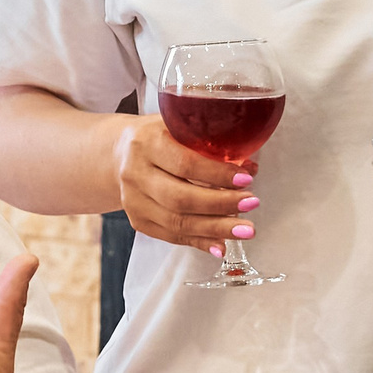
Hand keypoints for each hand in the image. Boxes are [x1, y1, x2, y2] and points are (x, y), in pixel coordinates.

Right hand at [111, 116, 259, 254]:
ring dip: (216, 228)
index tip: (246, 178)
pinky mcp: (138, 221)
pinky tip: (221, 245)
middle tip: (251, 203)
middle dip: (221, 204)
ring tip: (245, 230)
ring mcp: (134, 201)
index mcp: (147, 143)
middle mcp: (135, 173)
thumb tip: (249, 168)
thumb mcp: (179, 128)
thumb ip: (209, 144)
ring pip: (177, 222)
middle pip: (180, 198)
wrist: (120, 154)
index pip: (185, 164)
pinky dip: (200, 242)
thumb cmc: (158, 138)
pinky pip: (172, 236)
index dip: (218, 174)